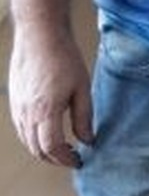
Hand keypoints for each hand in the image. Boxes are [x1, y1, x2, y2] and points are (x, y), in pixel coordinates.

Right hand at [7, 23, 92, 167]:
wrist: (40, 36)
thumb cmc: (63, 57)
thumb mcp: (82, 87)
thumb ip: (84, 117)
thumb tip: (87, 139)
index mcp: (45, 111)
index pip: (51, 147)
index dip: (65, 158)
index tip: (79, 159)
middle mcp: (26, 113)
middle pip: (36, 149)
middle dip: (54, 158)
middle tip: (71, 157)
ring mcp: (17, 108)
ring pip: (26, 140)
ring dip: (42, 149)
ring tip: (62, 147)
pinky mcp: (14, 100)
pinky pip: (21, 128)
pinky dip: (33, 137)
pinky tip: (47, 131)